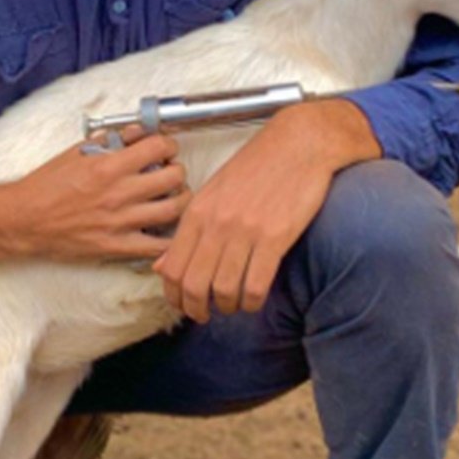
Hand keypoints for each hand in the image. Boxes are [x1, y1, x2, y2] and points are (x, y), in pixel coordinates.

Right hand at [0, 130, 188, 262]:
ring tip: (173, 197)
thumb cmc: (46, 185)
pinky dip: (169, 238)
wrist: (23, 220)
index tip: (165, 148)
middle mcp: (118, 194)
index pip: (158, 148)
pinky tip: (167, 229)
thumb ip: (109, 141)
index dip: (168, 145)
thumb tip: (136, 134)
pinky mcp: (115, 247)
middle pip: (173, 177)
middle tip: (171, 171)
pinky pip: (156, 246)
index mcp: (108, 166)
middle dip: (177, 170)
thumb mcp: (76, 152)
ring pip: (173, 210)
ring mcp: (119, 222)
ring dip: (180, 200)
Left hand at [152, 98, 376, 322]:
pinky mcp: (275, 237)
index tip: (184, 304)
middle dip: (197, 309)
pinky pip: (256, 285)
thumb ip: (188, 230)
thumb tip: (160, 266)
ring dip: (228, 307)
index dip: (174, 296)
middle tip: (206, 314)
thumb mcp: (213, 192)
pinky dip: (252, 302)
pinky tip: (255, 299)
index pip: (171, 267)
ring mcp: (245, 230)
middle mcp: (216, 223)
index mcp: (197, 211)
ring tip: (234, 305)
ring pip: (224, 290)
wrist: (298, 144)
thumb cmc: (257, 166)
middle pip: (193, 285)